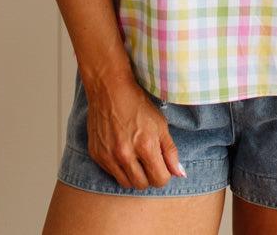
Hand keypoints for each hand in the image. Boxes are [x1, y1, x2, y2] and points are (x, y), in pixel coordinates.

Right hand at [83, 72, 186, 189]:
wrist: (109, 90)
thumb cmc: (137, 104)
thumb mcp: (160, 124)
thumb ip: (170, 152)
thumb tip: (179, 174)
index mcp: (145, 146)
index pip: (160, 179)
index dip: (164, 174)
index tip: (162, 165)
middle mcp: (125, 154)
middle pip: (142, 185)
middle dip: (149, 176)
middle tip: (149, 161)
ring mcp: (108, 156)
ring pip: (126, 184)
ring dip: (134, 176)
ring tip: (136, 159)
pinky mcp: (96, 155)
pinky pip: (111, 174)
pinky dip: (120, 168)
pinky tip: (122, 152)